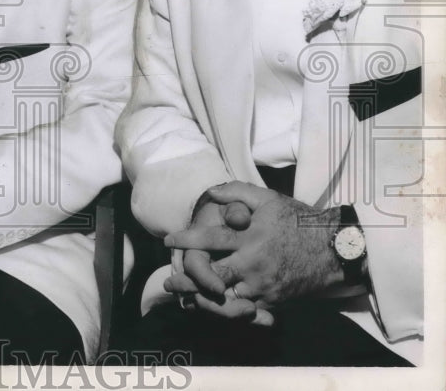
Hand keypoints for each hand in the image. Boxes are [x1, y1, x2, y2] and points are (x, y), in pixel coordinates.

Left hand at [166, 181, 341, 311]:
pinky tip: (212, 307)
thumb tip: (210, 192)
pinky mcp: (273, 301)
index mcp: (250, 237)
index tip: (167, 240)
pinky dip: (227, 310)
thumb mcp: (269, 199)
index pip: (210, 238)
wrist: (334, 249)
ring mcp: (263, 285)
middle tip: (169, 281)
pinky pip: (245, 310)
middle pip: (212, 275)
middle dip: (187, 279)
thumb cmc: (298, 221)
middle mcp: (253, 263)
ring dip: (203, 299)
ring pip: (225, 298)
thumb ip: (237, 192)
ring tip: (185, 298)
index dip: (186, 240)